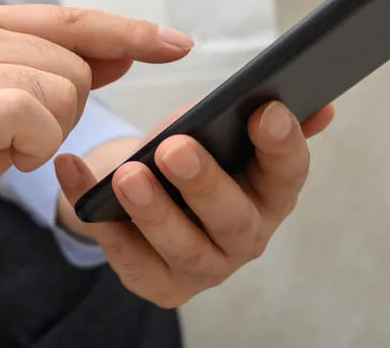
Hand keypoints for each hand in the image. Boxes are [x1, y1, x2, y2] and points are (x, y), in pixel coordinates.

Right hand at [0, 2, 192, 247]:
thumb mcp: (7, 100)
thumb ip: (57, 70)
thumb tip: (123, 53)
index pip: (73, 18)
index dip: (130, 32)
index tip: (177, 44)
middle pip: (77, 66)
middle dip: (67, 113)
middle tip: (17, 137)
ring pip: (62, 91)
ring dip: (46, 135)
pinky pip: (32, 115)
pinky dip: (33, 145)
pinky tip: (2, 156)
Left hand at [54, 101, 334, 307]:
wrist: (146, 194)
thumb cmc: (194, 156)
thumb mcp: (223, 130)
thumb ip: (262, 118)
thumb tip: (319, 105)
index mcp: (269, 193)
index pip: (288, 173)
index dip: (281, 145)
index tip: (264, 111)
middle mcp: (244, 237)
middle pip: (233, 218)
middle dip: (205, 183)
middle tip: (175, 147)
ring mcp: (202, 267)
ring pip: (181, 247)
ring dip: (153, 211)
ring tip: (125, 175)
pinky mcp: (156, 283)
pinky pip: (123, 252)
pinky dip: (92, 212)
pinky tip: (71, 171)